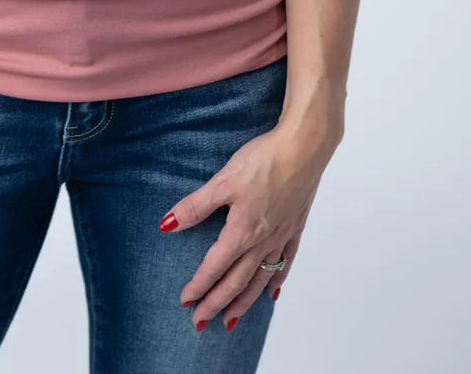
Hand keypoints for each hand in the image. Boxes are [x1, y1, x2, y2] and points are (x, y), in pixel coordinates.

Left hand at [159, 122, 335, 331]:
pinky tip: (272, 292)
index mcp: (241, 231)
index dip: (198, 285)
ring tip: (231, 320)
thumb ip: (195, 206)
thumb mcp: (222, 181)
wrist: (303, 148)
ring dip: (244, 302)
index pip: (214, 267)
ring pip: (260, 279)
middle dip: (217, 303)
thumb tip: (167, 225)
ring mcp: (281, 236)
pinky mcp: (295, 226)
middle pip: (236, 282)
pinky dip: (277, 279)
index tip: (185, 301)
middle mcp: (262, 241)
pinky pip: (285, 262)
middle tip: (201, 322)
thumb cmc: (263, 160)